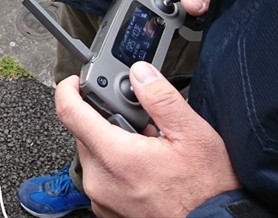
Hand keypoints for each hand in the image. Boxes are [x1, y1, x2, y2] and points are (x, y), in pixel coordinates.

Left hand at [55, 64, 239, 217]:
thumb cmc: (207, 192)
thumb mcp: (193, 134)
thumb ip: (161, 98)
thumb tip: (140, 74)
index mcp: (114, 156)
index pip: (69, 112)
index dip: (69, 89)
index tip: (77, 81)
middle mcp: (100, 179)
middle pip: (85, 131)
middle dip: (109, 119)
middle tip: (142, 124)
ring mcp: (101, 198)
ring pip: (94, 153)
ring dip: (114, 143)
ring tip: (149, 149)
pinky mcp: (107, 210)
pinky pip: (102, 176)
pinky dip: (117, 166)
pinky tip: (144, 168)